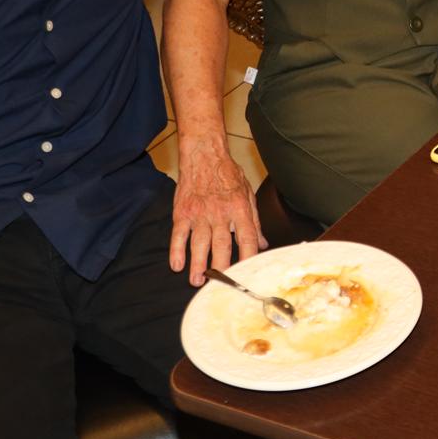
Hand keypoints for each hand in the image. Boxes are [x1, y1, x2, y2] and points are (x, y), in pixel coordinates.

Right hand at [170, 141, 264, 284]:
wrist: (204, 155)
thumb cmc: (228, 175)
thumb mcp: (247, 194)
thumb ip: (254, 221)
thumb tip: (261, 244)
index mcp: (240, 209)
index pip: (247, 237)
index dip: (248, 256)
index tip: (247, 273)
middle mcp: (220, 213)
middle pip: (222, 243)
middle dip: (221, 265)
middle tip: (219, 283)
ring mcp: (200, 213)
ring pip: (199, 242)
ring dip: (198, 263)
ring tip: (197, 280)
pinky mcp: (183, 212)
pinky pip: (178, 234)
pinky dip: (176, 250)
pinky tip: (176, 264)